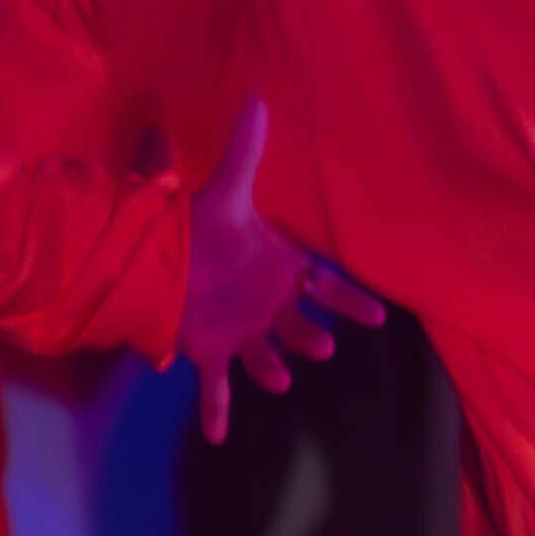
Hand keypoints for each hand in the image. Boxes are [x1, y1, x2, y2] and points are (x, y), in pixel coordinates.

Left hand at [175, 98, 386, 443]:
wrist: (158, 256)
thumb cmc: (200, 228)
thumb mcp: (223, 190)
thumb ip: (245, 153)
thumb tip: (256, 100)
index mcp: (282, 273)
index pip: (327, 289)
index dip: (350, 302)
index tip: (376, 315)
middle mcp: (270, 309)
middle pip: (300, 329)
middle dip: (310, 339)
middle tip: (320, 345)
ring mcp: (244, 334)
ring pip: (266, 358)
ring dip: (272, 371)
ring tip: (279, 379)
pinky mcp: (212, 353)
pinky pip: (217, 388)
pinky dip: (217, 412)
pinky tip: (217, 436)